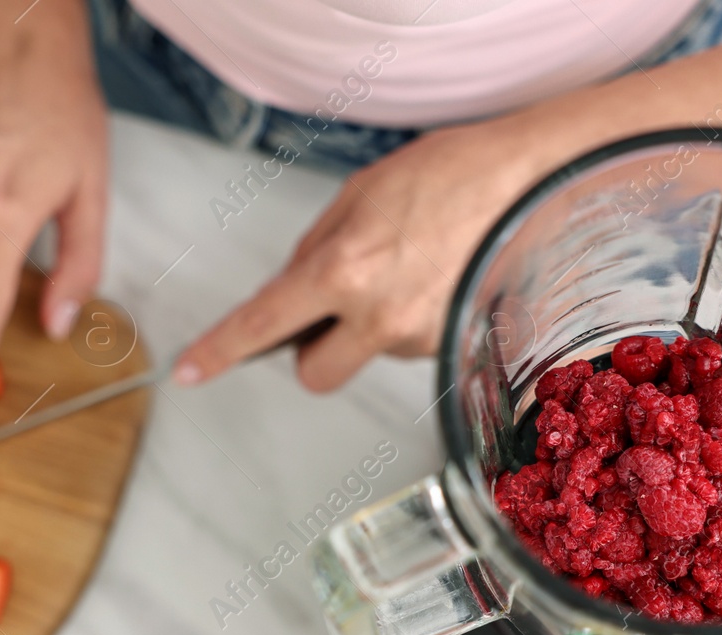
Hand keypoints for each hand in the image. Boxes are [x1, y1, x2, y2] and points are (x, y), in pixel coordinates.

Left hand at [173, 118, 549, 391]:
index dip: (219, 352)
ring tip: (412, 266)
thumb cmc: (451, 174)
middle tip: (335, 309)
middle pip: (316, 373)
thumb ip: (316, 249)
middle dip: (315, 348)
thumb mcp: (361, 196)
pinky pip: (412, 345)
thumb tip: (291, 290)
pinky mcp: (455, 348)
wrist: (532, 180)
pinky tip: (437, 278)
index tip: (188, 372)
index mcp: (343, 270)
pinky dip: (415, 318)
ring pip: (369, 354)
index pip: (262, 324)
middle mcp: (380, 317)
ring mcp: (421, 339)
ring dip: (374, 323)